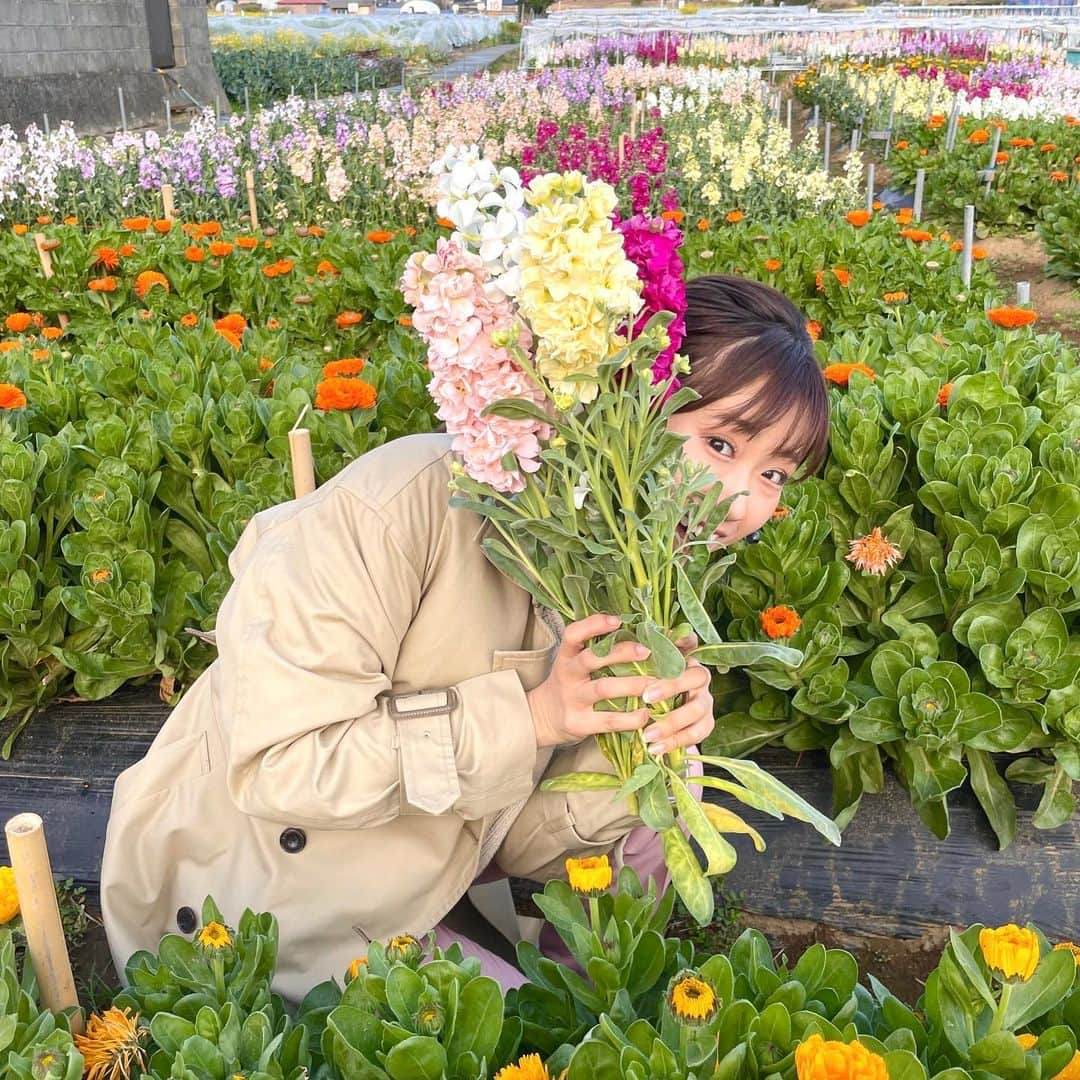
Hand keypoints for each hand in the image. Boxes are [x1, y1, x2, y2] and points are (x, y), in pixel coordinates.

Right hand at [526, 618, 715, 751]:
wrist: (544, 718)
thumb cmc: (570, 684)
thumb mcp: (574, 664)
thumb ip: (598, 652)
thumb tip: (640, 635)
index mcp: (566, 657)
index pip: (572, 635)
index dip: (593, 625)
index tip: (616, 620)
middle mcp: (567, 675)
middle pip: (592, 660)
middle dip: (620, 653)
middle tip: (647, 651)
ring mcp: (573, 700)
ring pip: (603, 689)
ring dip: (632, 685)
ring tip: (655, 684)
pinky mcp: (580, 723)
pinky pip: (608, 720)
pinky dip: (630, 718)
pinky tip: (646, 714)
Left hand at [640, 637, 714, 755]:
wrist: (662, 707)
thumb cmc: (651, 680)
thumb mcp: (647, 664)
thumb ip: (648, 650)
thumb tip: (649, 632)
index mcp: (687, 658)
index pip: (689, 647)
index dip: (677, 650)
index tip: (657, 663)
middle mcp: (701, 678)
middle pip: (696, 678)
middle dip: (672, 688)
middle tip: (646, 698)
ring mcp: (706, 702)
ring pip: (697, 711)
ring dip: (671, 724)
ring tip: (647, 735)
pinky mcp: (706, 724)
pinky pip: (695, 735)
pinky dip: (674, 743)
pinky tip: (655, 750)